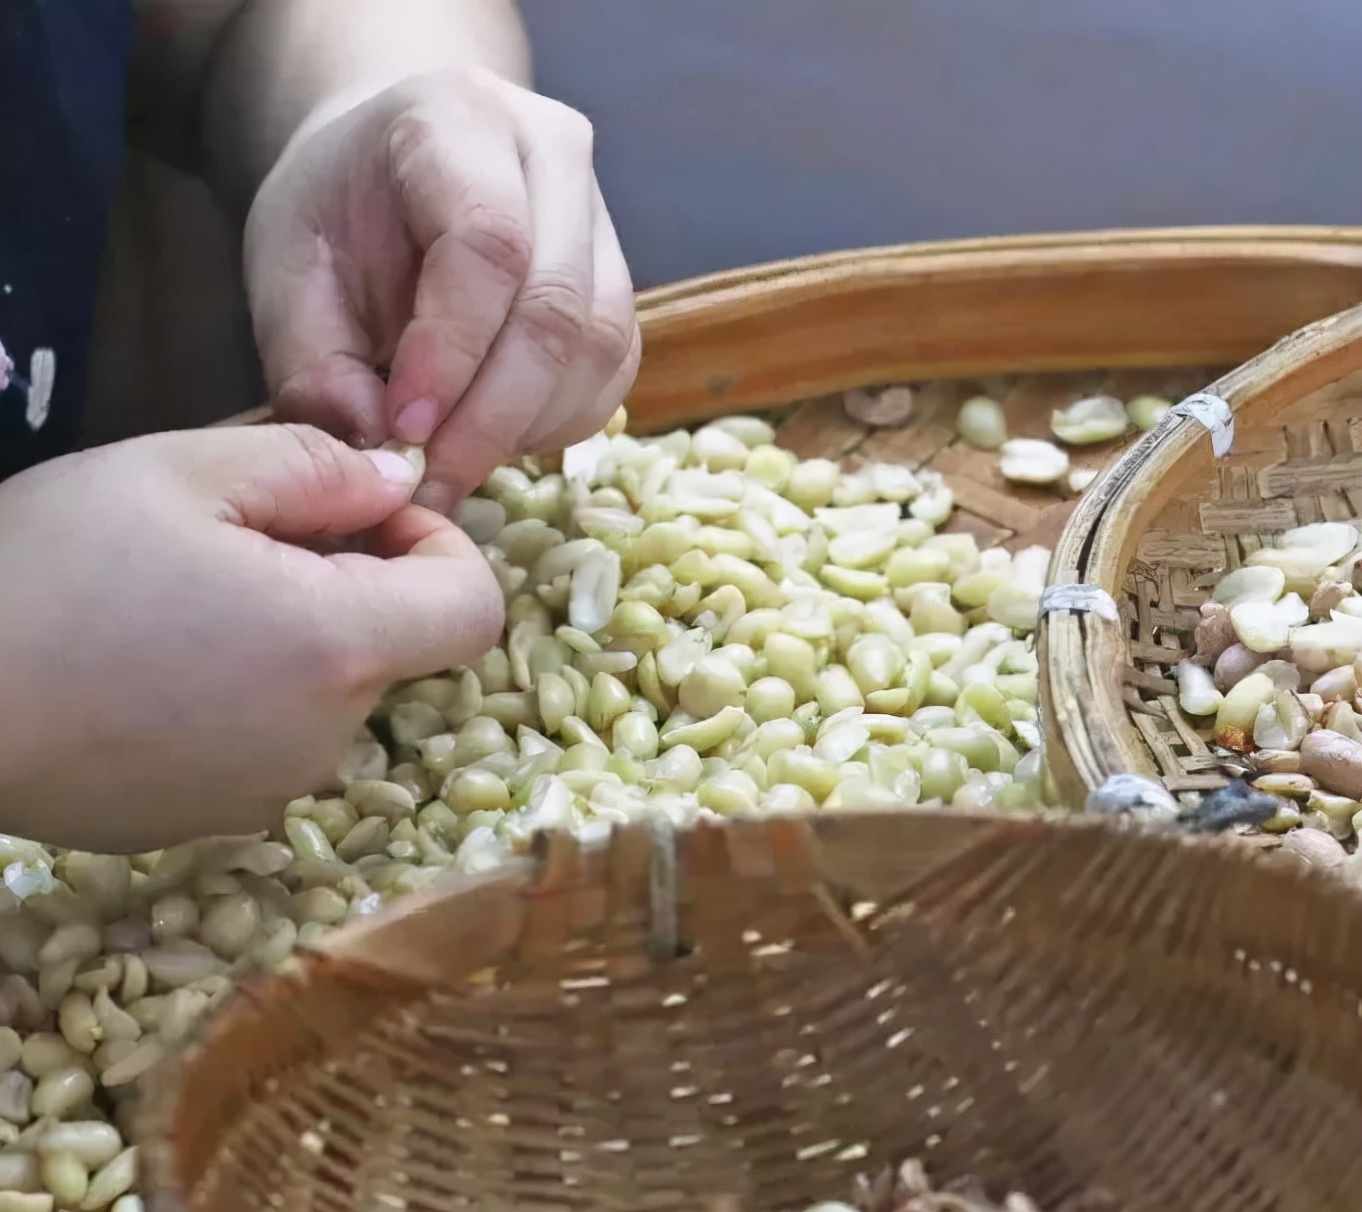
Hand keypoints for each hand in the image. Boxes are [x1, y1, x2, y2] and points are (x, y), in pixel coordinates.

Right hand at [0, 424, 502, 851]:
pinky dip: (244, 691)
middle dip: (348, 579)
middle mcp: (325, 740)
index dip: (439, 544)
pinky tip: (152, 661)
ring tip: (179, 597)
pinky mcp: (209, 821)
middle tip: (240, 537)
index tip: (362, 511)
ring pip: (328, 689)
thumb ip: (317, 466)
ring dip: (290, 633)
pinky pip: (268, 738)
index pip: (474, 606)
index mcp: (337, 651)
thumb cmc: (45, 569)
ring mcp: (268, 793)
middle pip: (396, 645)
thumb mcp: (180, 471)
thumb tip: (398, 480)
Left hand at [244, 66, 640, 513]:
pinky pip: (612, 373)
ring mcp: (601, 217)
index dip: (452, 351)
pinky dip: (557, 425)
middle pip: (559, 306)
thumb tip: (373, 440)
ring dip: (528, 427)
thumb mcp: (284, 270)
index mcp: (459, 118)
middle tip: (431, 478)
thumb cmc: (334, 214)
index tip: (402, 427)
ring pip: (600, 347)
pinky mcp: (618, 284)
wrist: (387, 169)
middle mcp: (553, 154)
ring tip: (455, 462)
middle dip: (493, 414)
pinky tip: (496, 439)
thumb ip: (311, 359)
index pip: (489, 243)